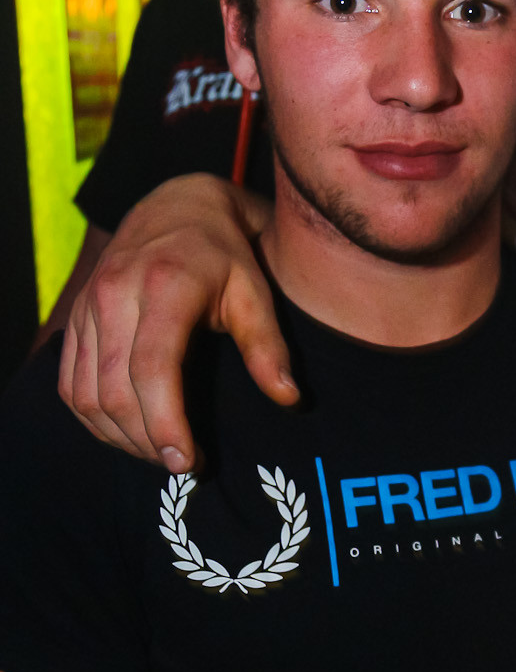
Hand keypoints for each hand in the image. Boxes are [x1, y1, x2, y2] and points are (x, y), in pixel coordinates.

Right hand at [59, 176, 292, 470]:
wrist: (176, 206)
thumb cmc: (225, 255)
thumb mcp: (256, 291)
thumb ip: (269, 347)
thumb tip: (290, 400)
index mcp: (164, 286)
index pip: (152, 369)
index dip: (166, 424)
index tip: (188, 462)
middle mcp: (115, 294)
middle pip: (115, 391)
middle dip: (146, 440)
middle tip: (183, 464)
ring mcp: (87, 306)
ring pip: (86, 395)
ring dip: (120, 437)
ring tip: (160, 453)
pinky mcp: (74, 320)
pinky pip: (69, 385)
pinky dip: (95, 419)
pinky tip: (128, 433)